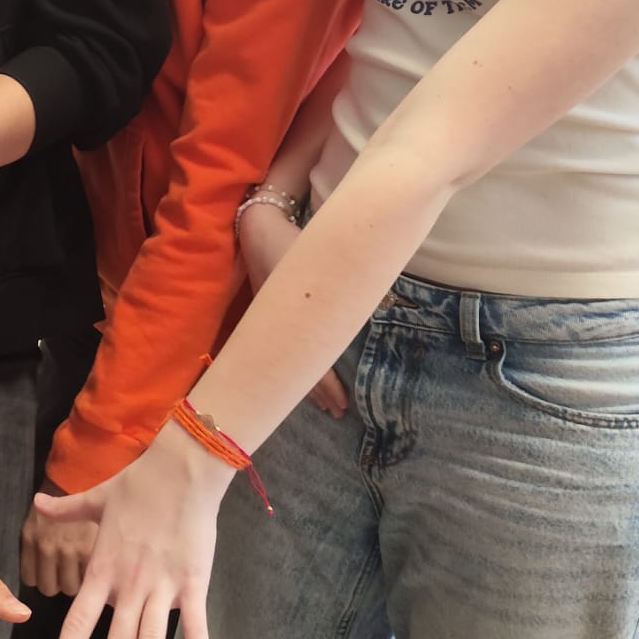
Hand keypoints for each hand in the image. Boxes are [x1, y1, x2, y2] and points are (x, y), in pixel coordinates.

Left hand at [34, 417, 222, 638]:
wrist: (181, 470)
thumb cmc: (138, 482)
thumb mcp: (95, 497)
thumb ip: (64, 509)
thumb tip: (36, 503)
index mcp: (102, 570)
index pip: (78, 624)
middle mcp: (129, 586)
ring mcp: (162, 588)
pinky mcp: (193, 585)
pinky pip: (197, 630)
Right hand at [238, 203, 348, 418]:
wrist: (256, 227)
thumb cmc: (290, 241)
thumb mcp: (326, 258)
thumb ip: (349, 284)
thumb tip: (383, 301)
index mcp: (295, 318)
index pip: (313, 361)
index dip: (328, 385)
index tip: (344, 402)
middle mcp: (281, 326)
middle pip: (299, 370)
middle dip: (320, 392)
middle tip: (339, 410)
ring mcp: (272, 321)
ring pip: (289, 363)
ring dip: (308, 384)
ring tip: (327, 403)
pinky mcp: (269, 316)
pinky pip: (284, 350)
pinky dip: (297, 367)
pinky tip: (304, 375)